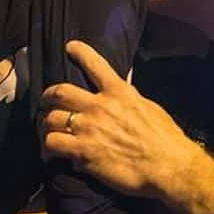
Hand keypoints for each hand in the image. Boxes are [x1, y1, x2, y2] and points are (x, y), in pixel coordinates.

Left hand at [39, 40, 203, 198]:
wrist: (169, 166)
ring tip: (47, 132)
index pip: (95, 65)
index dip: (80, 53)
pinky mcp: (84, 151)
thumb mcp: (150, 109)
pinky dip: (48, 148)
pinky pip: (52, 143)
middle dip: (48, 97)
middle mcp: (100, 106)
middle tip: (46, 103)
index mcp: (119, 93)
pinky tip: (50, 155)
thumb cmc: (166, 141)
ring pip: (50, 118)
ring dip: (45, 125)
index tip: (70, 47)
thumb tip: (124, 97)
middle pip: (60, 92)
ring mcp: (90, 128)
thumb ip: (130, 101)